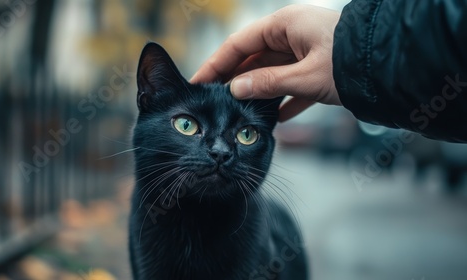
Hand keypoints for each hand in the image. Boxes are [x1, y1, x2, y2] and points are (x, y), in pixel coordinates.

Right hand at [191, 4, 341, 121]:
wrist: (394, 68)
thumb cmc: (352, 63)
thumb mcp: (305, 77)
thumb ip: (268, 84)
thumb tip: (235, 89)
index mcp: (286, 25)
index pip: (240, 43)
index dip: (217, 63)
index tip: (199, 81)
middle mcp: (293, 35)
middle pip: (254, 58)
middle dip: (237, 81)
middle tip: (216, 102)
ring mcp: (306, 53)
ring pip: (273, 73)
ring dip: (260, 94)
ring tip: (241, 113)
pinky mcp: (318, 70)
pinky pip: (293, 86)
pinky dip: (284, 102)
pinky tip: (275, 120)